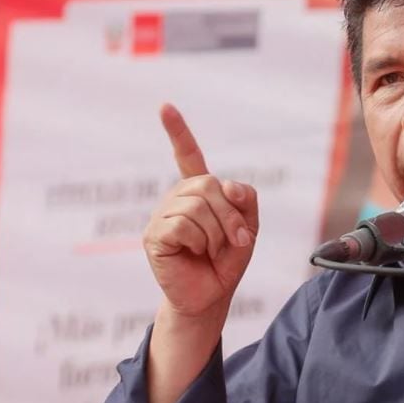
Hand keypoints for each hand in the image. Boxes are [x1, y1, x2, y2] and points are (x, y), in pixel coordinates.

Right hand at [142, 104, 258, 321]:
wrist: (212, 295)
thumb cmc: (227, 260)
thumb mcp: (248, 226)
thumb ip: (244, 199)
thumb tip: (225, 187)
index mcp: (199, 190)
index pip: (187, 155)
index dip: (177, 131)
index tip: (165, 107)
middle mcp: (177, 197)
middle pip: (208, 185)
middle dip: (231, 215)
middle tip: (237, 240)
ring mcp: (163, 214)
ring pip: (197, 206)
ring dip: (216, 234)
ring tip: (211, 251)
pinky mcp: (154, 235)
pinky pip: (182, 225)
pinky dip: (198, 242)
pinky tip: (194, 254)